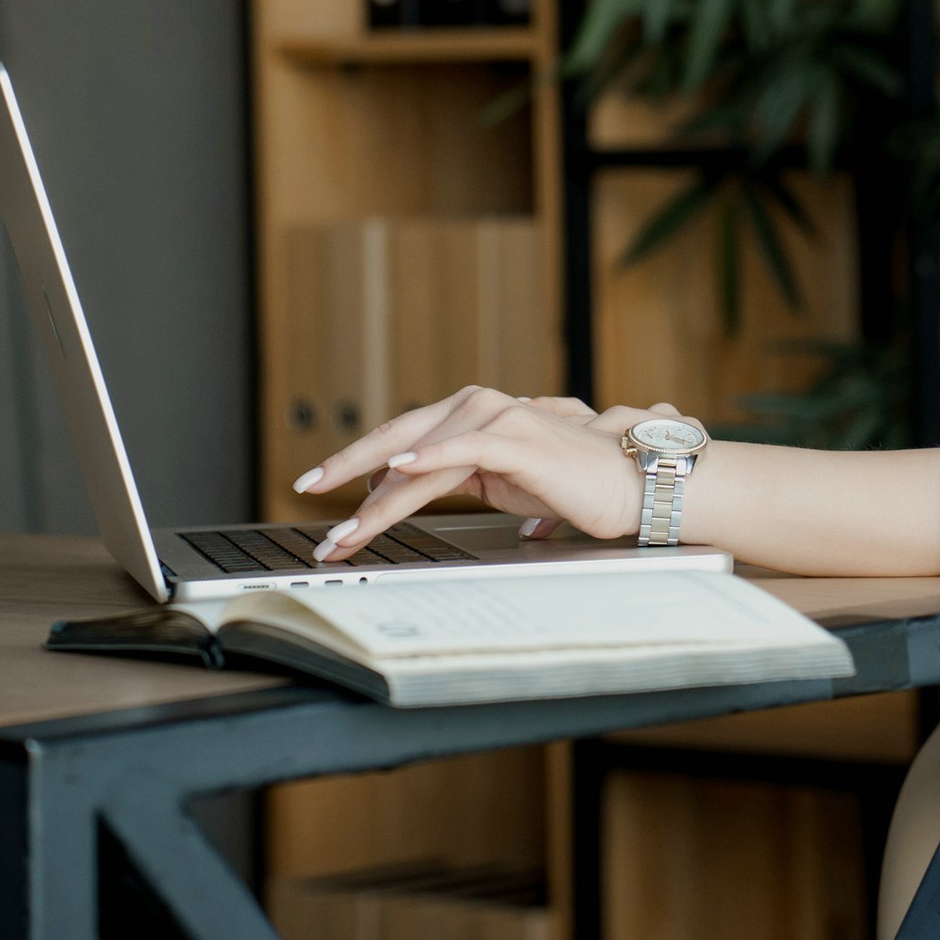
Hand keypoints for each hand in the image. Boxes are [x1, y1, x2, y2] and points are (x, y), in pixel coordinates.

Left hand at [292, 388, 702, 561]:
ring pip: (420, 454)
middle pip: (397, 435)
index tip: (320, 488)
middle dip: (346, 467)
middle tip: (308, 490)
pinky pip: (460, 449)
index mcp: (474, 419)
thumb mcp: (504, 484)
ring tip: (348, 530)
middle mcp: (481, 408)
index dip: (357, 462)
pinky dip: (426, 459)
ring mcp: (498, 418)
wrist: (632, 486)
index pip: (402, 438)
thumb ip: (460, 477)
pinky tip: (397, 473)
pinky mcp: (518, 438)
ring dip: (378, 498)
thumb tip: (406, 488)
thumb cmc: (579, 487)